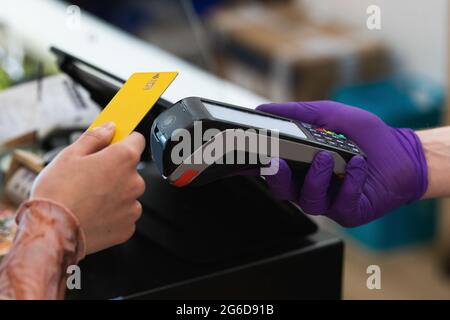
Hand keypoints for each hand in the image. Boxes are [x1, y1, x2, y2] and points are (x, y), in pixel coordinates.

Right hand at [31, 122, 145, 252]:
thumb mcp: (70, 154)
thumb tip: (109, 128)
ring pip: (127, 193)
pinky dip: (112, 214)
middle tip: (90, 177)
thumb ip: (95, 138)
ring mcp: (133, 206)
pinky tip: (93, 214)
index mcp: (123, 158)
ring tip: (88, 199)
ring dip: (115, 193)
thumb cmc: (58, 192)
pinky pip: (124, 214)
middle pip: (130, 169)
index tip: (114, 144)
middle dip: (115, 170)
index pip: (136, 140)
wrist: (52, 231)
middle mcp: (135, 182)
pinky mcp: (128, 226)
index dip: (123, 141)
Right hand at [256, 101, 427, 226]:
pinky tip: (356, 165)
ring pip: (310, 200)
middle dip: (277, 178)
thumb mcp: (328, 115)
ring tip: (326, 157)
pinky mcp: (351, 212)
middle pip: (283, 191)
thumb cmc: (363, 136)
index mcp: (299, 167)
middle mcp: (310, 186)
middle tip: (277, 162)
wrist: (402, 152)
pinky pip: (342, 204)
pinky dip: (349, 183)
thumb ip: (296, 113)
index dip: (261, 166)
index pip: (273, 171)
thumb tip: (262, 108)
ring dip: (315, 178)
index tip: (257, 153)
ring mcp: (330, 202)